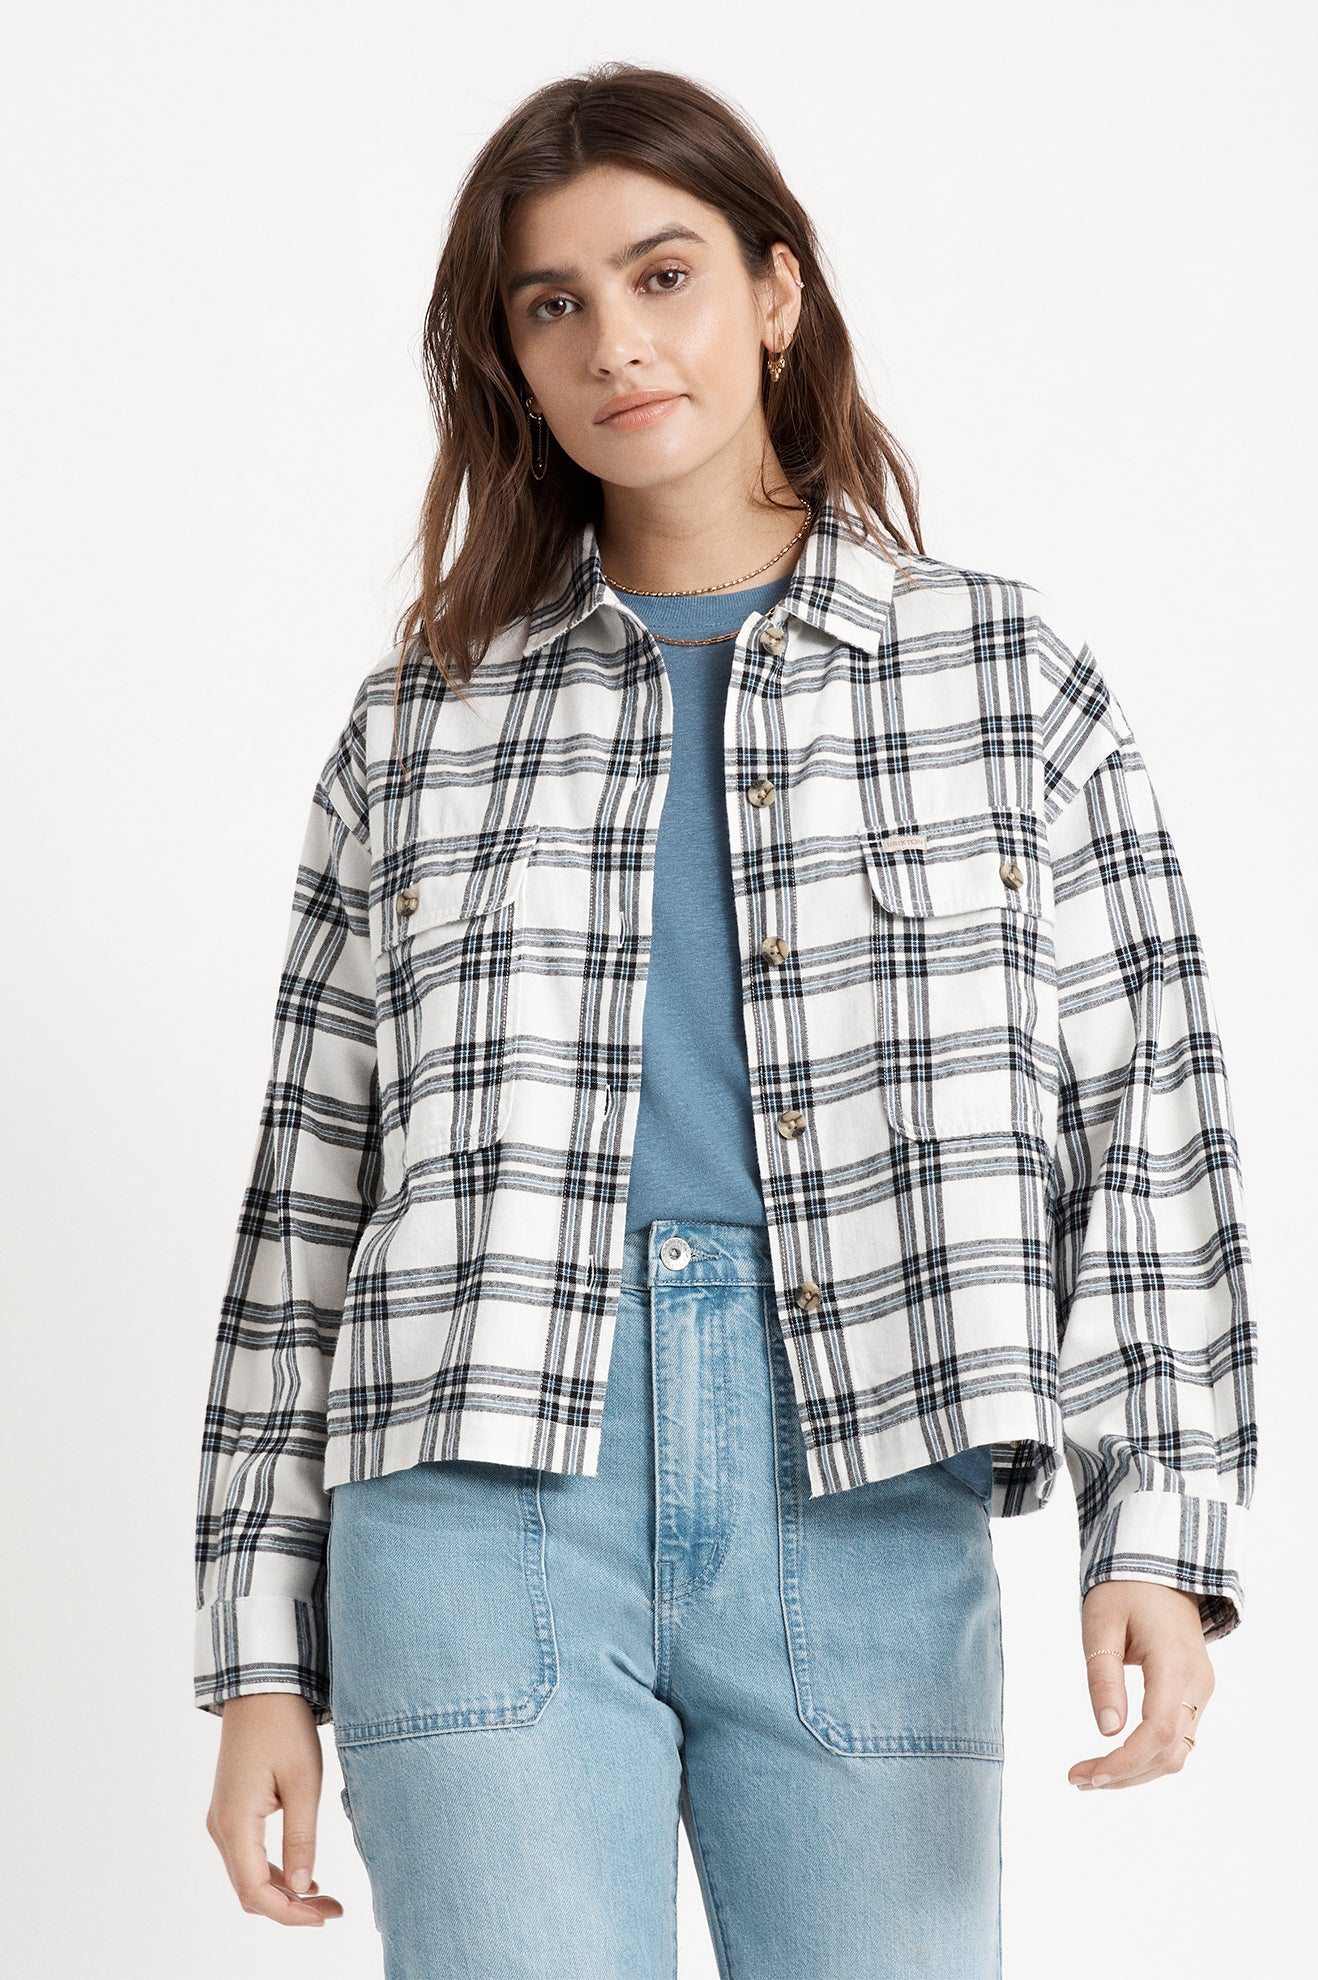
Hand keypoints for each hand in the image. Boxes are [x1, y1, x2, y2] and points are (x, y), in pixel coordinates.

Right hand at [206, 1694, 344, 1925]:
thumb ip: (302, 1839)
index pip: (255, 1891)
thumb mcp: (304, 1782)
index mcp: (236, 1822)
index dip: (289, 1914)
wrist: (262, 1686)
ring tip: (325, 1898)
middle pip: (249, 1890)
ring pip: (248, 1875)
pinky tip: (303, 1874)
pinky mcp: (231, 1809)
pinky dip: (273, 1871)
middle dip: (290, 1908)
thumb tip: (301, 1887)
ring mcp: (222, 1818)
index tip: (325, 1918)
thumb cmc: (284, 1726)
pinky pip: (247, 1856)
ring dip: (283, 1892)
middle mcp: (221, 1826)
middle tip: (333, 1911)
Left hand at [1068, 1579, 1214, 1791]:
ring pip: (1177, 1752)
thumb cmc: (1124, 1589)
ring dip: (1136, 1772)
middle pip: (1170, 1752)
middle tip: (1077, 1779)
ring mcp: (1200, 1690)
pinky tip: (1114, 1760)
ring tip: (1089, 1776)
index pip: (1159, 1732)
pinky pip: (1177, 1738)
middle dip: (1124, 1775)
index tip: (1088, 1774)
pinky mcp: (1194, 1693)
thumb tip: (1107, 1732)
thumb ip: (1103, 1675)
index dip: (1125, 1763)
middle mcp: (1197, 1684)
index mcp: (1175, 1664)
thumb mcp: (1101, 1623)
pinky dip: (1147, 1756)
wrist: (1159, 1568)